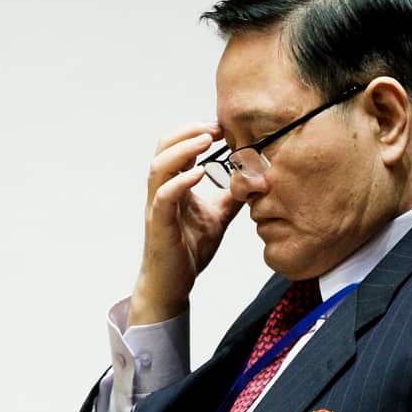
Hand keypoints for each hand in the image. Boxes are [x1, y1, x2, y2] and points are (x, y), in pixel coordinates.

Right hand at [128, 122, 242, 326]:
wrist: (173, 284)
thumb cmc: (189, 251)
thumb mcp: (217, 217)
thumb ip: (230, 198)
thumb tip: (253, 180)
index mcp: (173, 186)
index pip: (176, 148)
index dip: (195, 132)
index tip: (222, 127)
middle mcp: (160, 191)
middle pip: (163, 148)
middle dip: (188, 132)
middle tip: (216, 127)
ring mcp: (157, 207)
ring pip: (159, 167)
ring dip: (182, 149)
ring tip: (206, 139)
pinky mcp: (159, 225)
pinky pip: (164, 196)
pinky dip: (180, 181)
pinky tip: (199, 173)